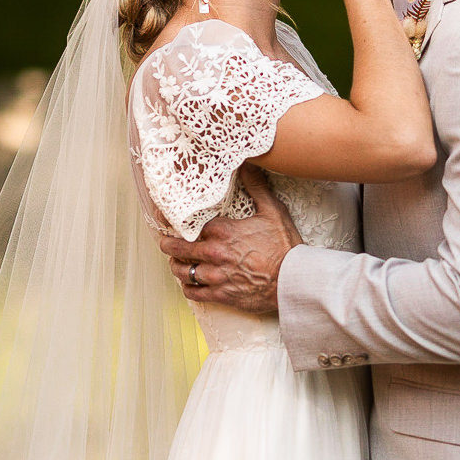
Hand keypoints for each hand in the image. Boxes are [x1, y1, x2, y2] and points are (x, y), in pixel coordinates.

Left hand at [159, 167, 301, 314]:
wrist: (294, 281)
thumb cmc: (285, 247)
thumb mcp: (273, 211)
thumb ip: (256, 187)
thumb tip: (248, 165)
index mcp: (223, 231)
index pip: (188, 224)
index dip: (174, 221)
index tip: (165, 218)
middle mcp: (214, 253)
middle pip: (177, 249)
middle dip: (168, 245)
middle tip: (165, 242)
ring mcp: (215, 276)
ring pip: (182, 272)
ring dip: (177, 266)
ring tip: (177, 263)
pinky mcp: (220, 295)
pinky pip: (193, 293)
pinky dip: (188, 288)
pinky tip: (190, 283)